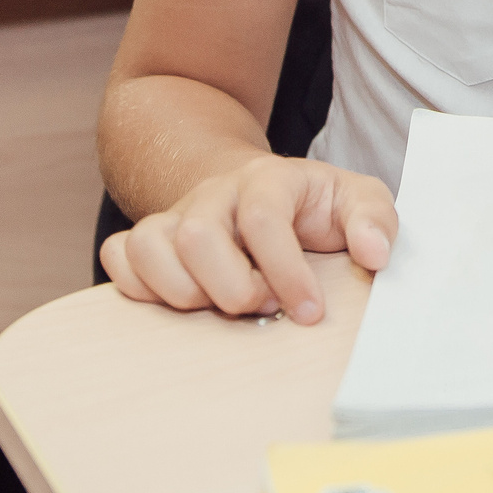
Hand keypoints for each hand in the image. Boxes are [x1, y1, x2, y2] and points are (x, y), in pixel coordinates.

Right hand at [99, 154, 396, 324]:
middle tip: (264, 308)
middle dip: (234, 289)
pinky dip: (138, 286)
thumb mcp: (355, 199)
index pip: (264, 220)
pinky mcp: (147, 239)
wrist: (252, 188)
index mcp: (268, 179)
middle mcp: (214, 194)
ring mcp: (175, 215)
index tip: (310, 313)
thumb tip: (375, 254)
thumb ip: (374, 219)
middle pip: (198, 238)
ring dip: (185, 293)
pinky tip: (176, 302)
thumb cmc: (309, 205)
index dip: (285, 272)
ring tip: (222, 306)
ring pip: (149, 247)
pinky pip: (118, 257)